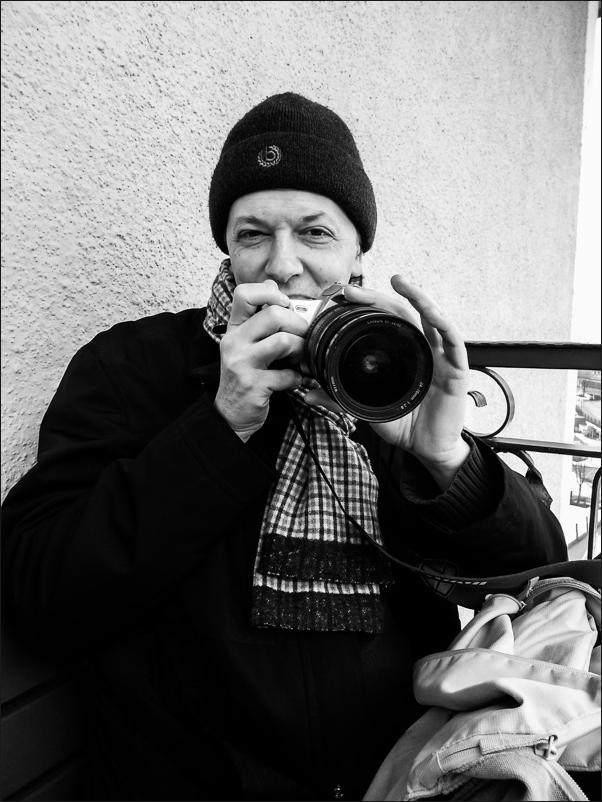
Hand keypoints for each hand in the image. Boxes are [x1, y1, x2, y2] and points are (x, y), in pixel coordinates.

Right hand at [214, 280, 307, 439]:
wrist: (230, 414)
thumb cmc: (245, 375)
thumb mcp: (246, 343)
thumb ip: (259, 317)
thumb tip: (272, 284)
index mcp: (234, 328)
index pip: (244, 293)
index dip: (270, 293)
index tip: (284, 306)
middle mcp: (234, 342)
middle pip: (274, 314)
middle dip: (298, 325)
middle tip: (302, 338)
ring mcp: (242, 363)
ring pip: (284, 341)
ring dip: (301, 350)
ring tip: (299, 359)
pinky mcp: (253, 385)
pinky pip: (287, 375)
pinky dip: (297, 379)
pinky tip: (293, 381)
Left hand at [303, 276, 469, 488]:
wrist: (427, 449)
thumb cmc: (403, 424)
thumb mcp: (366, 407)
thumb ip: (339, 398)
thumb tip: (308, 393)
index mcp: (401, 353)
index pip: (383, 321)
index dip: (366, 306)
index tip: (342, 296)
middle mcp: (421, 348)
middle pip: (402, 314)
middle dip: (379, 298)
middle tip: (355, 289)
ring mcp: (440, 357)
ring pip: (431, 318)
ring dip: (417, 298)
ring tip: (400, 283)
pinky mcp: (457, 370)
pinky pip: (453, 342)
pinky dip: (444, 325)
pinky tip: (432, 313)